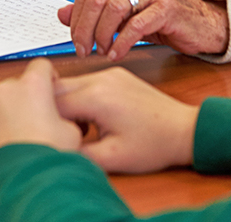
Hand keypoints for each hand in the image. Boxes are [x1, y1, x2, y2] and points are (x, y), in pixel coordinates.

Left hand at [0, 59, 83, 168]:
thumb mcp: (71, 133)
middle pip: (19, 85)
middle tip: (42, 120)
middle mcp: (5, 92)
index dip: (50, 76)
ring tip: (26, 139)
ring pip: (2, 106)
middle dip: (29, 99)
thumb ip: (64, 117)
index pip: (41, 65)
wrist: (21, 183)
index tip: (52, 88)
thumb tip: (60, 122)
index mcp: (31, 85)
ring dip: (12, 116)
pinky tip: (12, 149)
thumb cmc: (47, 156)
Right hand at [55, 67, 198, 173]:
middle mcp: (100, 78)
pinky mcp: (115, 74)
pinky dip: (79, 98)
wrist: (184, 130)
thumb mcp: (111, 158)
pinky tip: (91, 118)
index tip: (52, 137)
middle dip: (50, 110)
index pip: (49, 104)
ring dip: (64, 104)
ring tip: (80, 128)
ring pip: (69, 83)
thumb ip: (76, 152)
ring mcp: (109, 73)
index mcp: (96, 96)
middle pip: (55, 87)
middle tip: (60, 132)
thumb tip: (53, 147)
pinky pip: (84, 81)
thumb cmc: (153, 145)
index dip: (46, 123)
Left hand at [57, 0, 228, 60]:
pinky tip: (117, 53)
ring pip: (114, 8)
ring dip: (102, 35)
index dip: (77, 17)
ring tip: (101, 51)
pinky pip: (136, 25)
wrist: (198, 24)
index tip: (75, 39)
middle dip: (85, 28)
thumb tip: (61, 15)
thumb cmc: (158, 18)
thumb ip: (92, 12)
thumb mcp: (121, 14)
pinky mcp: (167, 7)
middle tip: (83, 49)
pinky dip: (121, 42)